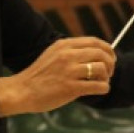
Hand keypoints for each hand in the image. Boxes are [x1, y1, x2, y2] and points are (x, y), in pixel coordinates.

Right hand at [0, 37, 115, 116]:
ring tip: (102, 82)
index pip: (94, 41)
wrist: (22, 91)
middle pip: (101, 53)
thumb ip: (70, 52)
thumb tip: (94, 54)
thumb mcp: (52, 54)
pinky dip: (104, 88)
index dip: (107, 49)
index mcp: (64, 45)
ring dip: (107, 76)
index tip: (111, 58)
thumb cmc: (38, 76)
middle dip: (110, 63)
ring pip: (101, 68)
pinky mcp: (71, 87)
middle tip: (109, 72)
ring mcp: (69, 71)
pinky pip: (98, 86)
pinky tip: (100, 90)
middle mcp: (67, 55)